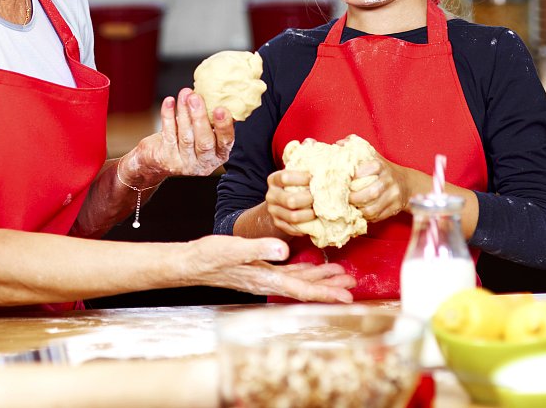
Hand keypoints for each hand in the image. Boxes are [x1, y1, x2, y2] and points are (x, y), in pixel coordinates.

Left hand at [124, 88, 233, 184]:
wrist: (159, 160)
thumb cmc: (187, 141)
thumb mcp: (203, 134)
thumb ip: (212, 120)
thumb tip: (217, 93)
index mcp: (218, 154)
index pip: (226, 142)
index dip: (224, 126)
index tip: (220, 109)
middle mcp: (203, 162)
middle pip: (204, 142)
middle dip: (200, 117)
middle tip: (196, 98)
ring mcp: (184, 162)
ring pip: (186, 136)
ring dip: (184, 112)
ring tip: (184, 95)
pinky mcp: (167, 158)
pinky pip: (168, 134)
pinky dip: (168, 116)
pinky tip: (169, 102)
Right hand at [184, 236, 355, 302]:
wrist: (192, 263)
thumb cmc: (210, 257)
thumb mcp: (235, 249)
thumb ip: (260, 249)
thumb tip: (283, 250)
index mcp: (266, 278)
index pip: (302, 290)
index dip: (326, 293)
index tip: (347, 296)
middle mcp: (268, 281)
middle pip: (306, 288)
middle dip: (330, 287)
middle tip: (353, 284)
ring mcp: (264, 277)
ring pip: (299, 280)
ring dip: (320, 278)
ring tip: (341, 275)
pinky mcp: (259, 270)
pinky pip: (287, 273)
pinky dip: (303, 271)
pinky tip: (312, 268)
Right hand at [264, 170, 315, 237]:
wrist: (282, 202)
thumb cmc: (295, 186)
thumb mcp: (295, 176)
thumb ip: (304, 173)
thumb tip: (323, 175)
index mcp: (274, 180)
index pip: (285, 178)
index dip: (302, 179)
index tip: (313, 179)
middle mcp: (271, 195)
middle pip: (290, 200)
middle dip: (308, 200)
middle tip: (317, 198)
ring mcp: (273, 211)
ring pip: (293, 216)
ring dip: (309, 215)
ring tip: (317, 211)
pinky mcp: (278, 223)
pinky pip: (293, 228)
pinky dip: (305, 226)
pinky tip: (312, 221)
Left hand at [348, 152, 413, 223]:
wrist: (406, 183)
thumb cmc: (382, 169)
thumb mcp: (372, 155)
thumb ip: (355, 147)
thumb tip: (339, 144)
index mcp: (382, 165)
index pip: (372, 168)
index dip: (357, 174)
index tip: (347, 179)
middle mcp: (390, 180)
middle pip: (372, 193)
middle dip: (355, 198)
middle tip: (346, 198)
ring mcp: (394, 196)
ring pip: (373, 208)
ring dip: (359, 210)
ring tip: (351, 207)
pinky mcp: (395, 208)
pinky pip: (378, 217)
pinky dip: (367, 217)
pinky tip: (361, 213)